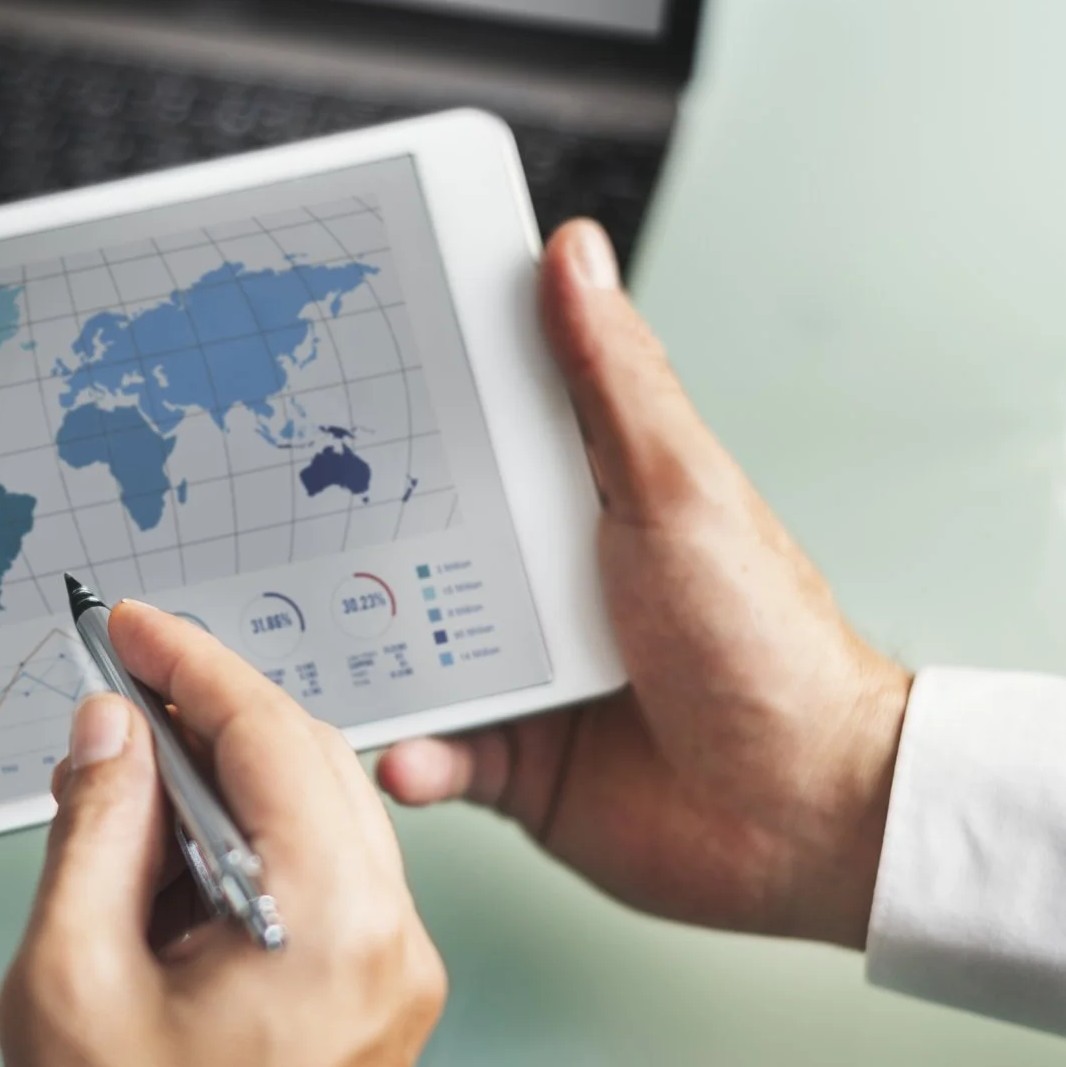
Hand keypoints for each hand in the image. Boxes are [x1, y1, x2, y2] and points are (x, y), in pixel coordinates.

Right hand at [0, 602, 446, 1066]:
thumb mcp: (68, 984)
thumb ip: (93, 831)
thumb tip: (109, 735)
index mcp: (332, 927)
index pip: (274, 734)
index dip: (191, 663)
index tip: (131, 628)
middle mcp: (392, 948)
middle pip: (312, 765)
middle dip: (209, 718)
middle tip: (114, 698)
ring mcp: (394, 988)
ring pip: (321, 822)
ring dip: (226, 787)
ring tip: (120, 797)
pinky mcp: (376, 1019)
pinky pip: (324, 887)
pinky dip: (249, 853)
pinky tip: (166, 873)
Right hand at [377, 220, 909, 948]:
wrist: (804, 813)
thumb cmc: (767, 641)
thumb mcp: (677, 490)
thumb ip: (612, 381)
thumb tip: (570, 253)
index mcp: (580, 498)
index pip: (476, 428)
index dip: (407, 391)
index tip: (324, 357)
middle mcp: (541, 579)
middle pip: (414, 539)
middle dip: (341, 533)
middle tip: (261, 514)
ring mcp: (523, 671)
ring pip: (403, 650)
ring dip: (361, 657)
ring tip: (308, 652)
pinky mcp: (513, 763)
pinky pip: (433, 754)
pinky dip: (412, 755)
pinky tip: (406, 753)